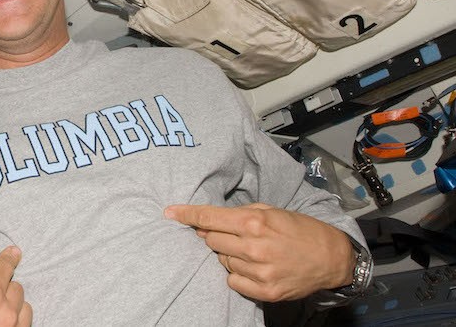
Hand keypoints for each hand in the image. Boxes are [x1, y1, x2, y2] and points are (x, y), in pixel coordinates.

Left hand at [164, 203, 353, 301]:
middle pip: (211, 240)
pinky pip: (233, 281)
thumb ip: (240, 215)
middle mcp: (253, 247)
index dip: (186, 214)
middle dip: (215, 236)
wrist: (331, 257)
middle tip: (234, 234)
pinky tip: (255, 267)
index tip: (170, 213)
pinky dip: (238, 274)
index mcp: (254, 222)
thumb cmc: (300, 230)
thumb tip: (208, 222)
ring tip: (252, 251)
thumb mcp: (272, 211)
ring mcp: (258, 271)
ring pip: (222, 261)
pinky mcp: (264, 291)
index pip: (208, 218)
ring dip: (230, 255)